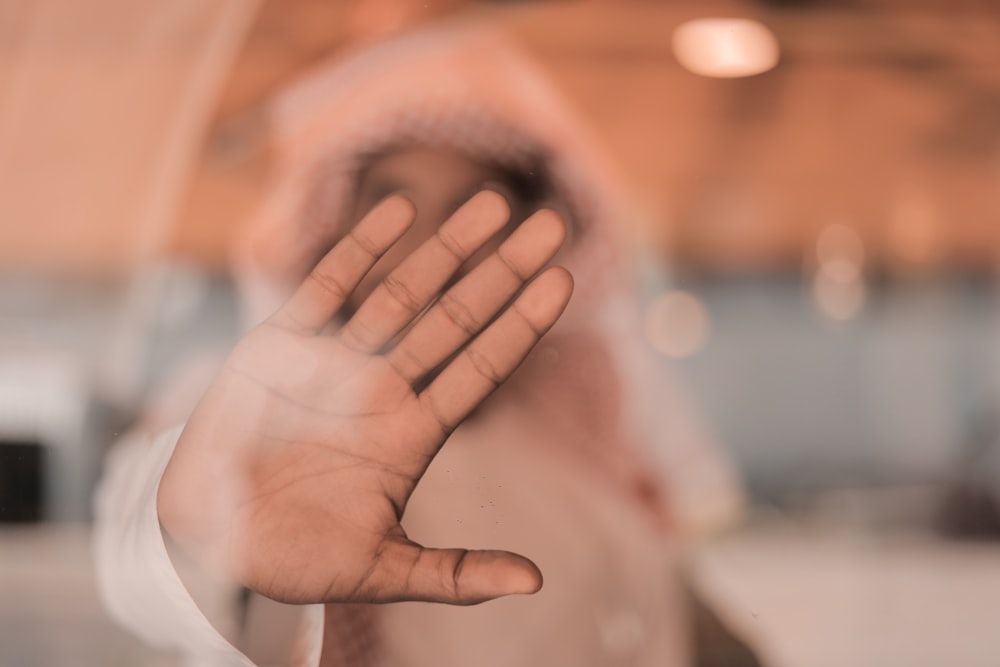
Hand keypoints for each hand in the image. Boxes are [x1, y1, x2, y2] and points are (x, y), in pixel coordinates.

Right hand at [157, 191, 571, 605]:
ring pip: (402, 294)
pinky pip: (326, 288)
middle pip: (456, 320)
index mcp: (411, 436)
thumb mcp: (382, 571)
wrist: (210, 543)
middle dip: (503, 272)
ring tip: (493, 203)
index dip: (522, 326)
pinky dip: (361, 250)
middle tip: (555, 224)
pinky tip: (400, 211)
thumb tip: (537, 584)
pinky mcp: (280, 348)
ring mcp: (334, 364)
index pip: (481, 369)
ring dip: (446, 248)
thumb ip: (454, 574)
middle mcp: (383, 390)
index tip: (565, 282)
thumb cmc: (298, 558)